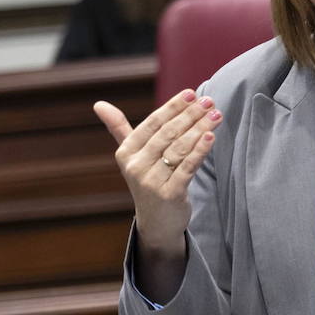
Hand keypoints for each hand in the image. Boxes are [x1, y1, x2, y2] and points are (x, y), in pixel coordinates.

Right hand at [94, 90, 223, 297]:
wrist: (157, 222)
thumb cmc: (148, 180)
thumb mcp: (131, 155)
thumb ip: (119, 129)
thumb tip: (98, 104)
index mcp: (126, 153)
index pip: (152, 123)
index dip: (173, 106)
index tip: (192, 93)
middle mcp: (135, 167)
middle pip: (167, 134)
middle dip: (190, 115)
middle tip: (209, 101)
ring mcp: (151, 182)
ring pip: (179, 148)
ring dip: (200, 129)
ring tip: (216, 115)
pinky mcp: (169, 194)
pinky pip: (187, 167)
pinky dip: (200, 150)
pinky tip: (211, 137)